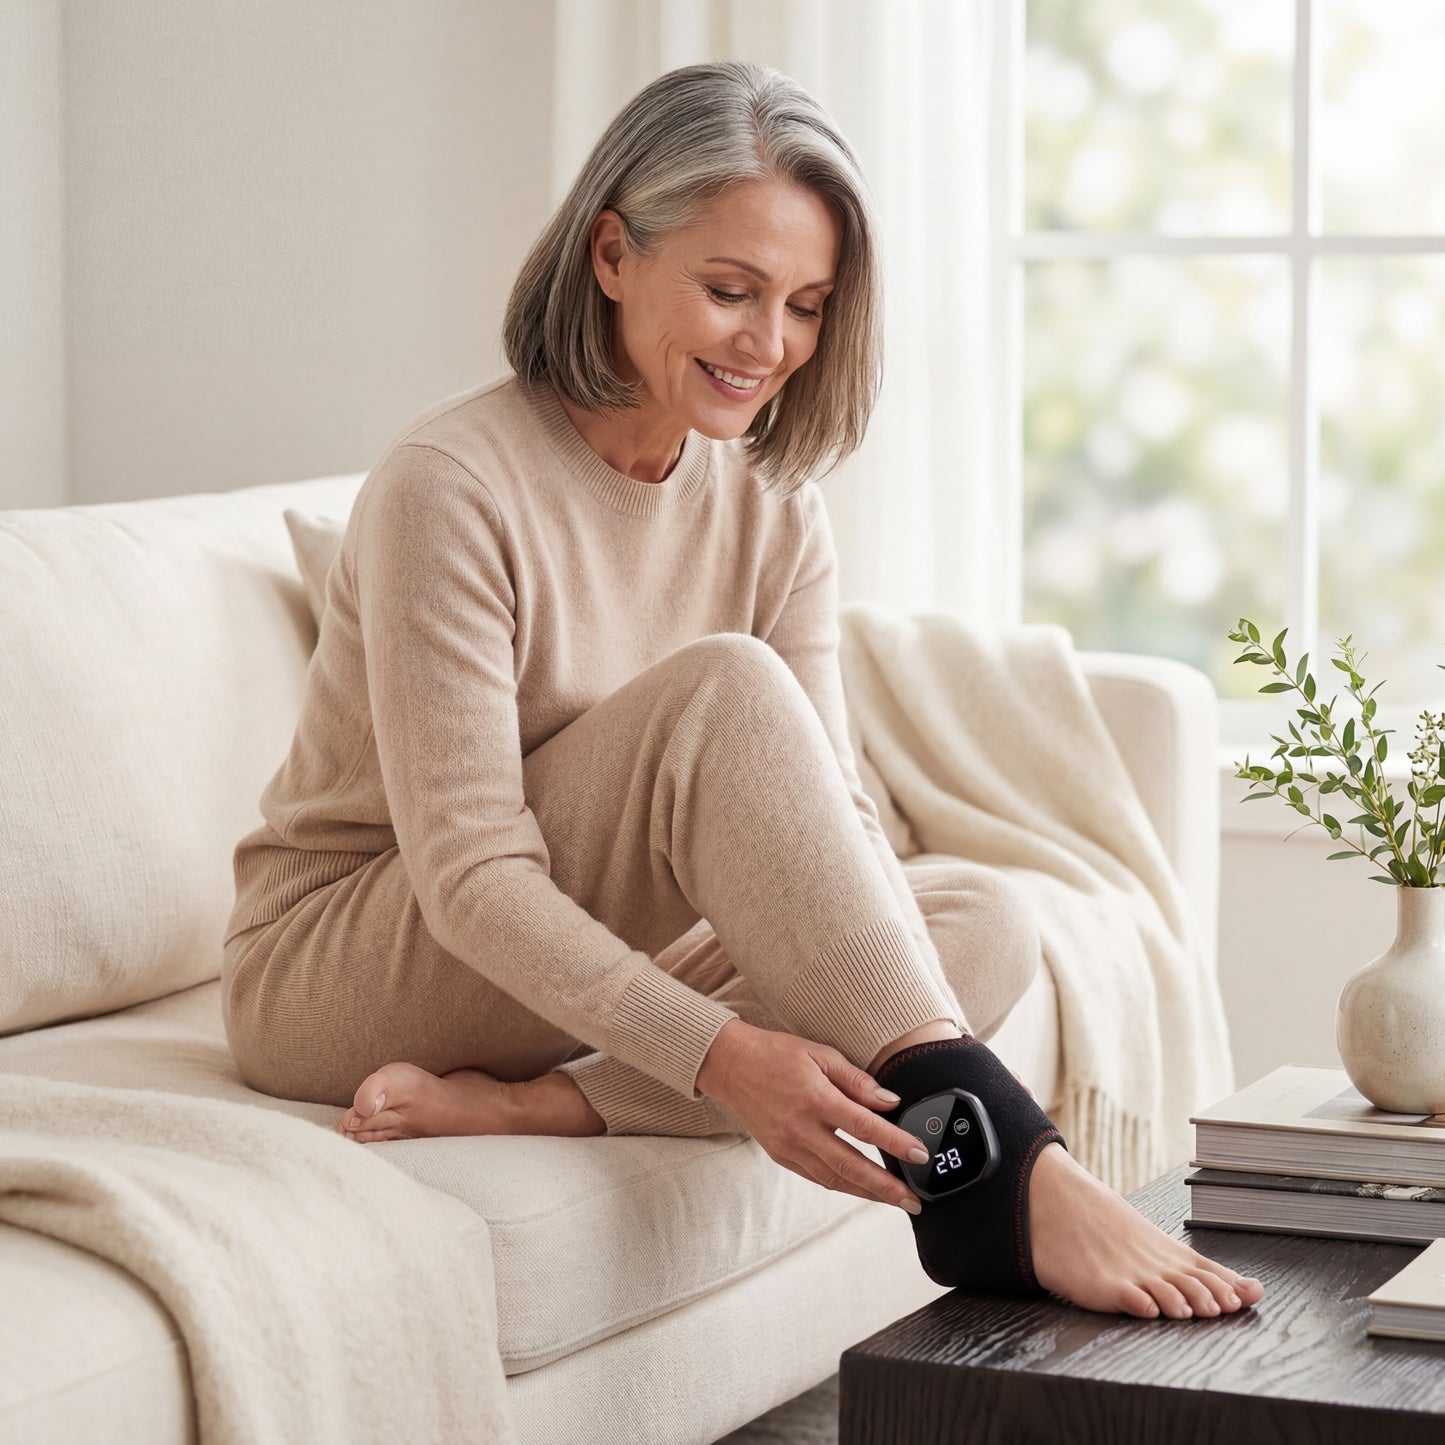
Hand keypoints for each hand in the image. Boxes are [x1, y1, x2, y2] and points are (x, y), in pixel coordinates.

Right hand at [696, 1020, 925, 1213]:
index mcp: (815, 1098)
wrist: (731, 1066)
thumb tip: (889, 1101)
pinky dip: (841, 1185)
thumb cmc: (777, 1054)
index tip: (919, 1154)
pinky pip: (816, 1177)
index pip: (864, 1127)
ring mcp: (789, 1146)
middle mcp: (801, 1128)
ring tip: (894, 1200)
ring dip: (867, 1193)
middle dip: (887, 1188)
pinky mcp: (780, 1155)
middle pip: (852, 1166)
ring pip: (835, 1179)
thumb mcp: (820, 1055)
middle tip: (914, 1201)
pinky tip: (860, 1187)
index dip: (895, 1143)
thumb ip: (856, 1080)